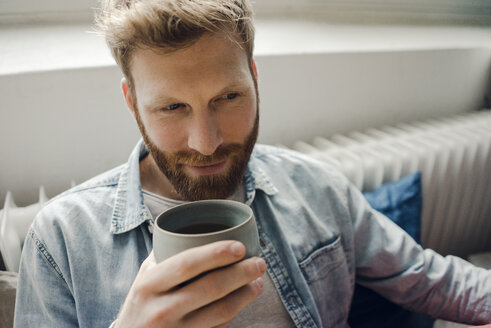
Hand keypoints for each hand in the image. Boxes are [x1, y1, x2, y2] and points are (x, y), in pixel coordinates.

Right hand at [115, 240, 265, 327]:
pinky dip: (235, 312)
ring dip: (246, 295)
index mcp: (148, 285)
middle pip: (210, 288)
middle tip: (259, 263)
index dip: (216, 254)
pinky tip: (244, 299)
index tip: (240, 247)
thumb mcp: (144, 278)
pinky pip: (218, 326)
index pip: (187, 264)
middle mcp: (160, 309)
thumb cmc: (141, 303)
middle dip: (241, 273)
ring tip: (259, 282)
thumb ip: (165, 255)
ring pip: (221, 311)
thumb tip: (195, 226)